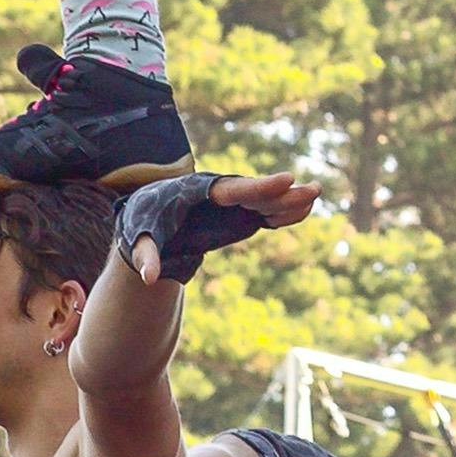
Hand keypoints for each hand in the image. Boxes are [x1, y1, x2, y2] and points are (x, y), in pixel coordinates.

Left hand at [122, 169, 324, 283]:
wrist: (149, 215)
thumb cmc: (143, 221)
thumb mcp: (139, 238)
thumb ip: (145, 255)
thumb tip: (148, 278)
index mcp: (198, 192)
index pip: (233, 188)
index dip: (260, 186)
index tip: (287, 179)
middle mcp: (220, 192)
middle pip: (256, 192)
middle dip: (283, 193)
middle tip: (314, 190)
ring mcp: (231, 203)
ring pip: (265, 201)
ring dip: (289, 200)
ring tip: (316, 194)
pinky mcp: (238, 214)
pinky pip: (264, 212)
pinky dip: (282, 213)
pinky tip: (303, 211)